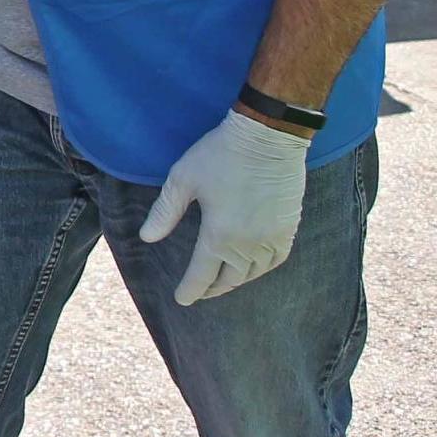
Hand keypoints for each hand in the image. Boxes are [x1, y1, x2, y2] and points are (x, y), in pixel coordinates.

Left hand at [138, 109, 310, 304]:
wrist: (268, 137)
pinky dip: (262, 269)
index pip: (202, 275)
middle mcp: (249, 243)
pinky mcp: (289, 227)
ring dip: (236, 281)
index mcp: (220, 235)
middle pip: (230, 279)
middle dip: (212, 288)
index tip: (182, 299)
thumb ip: (165, 212)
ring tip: (223, 281)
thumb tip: (146, 238)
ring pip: (253, 273)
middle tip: (200, 292)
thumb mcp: (182, 180)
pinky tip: (253, 266)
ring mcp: (273, 237)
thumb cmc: (220, 155)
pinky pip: (277, 259)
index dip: (191, 289)